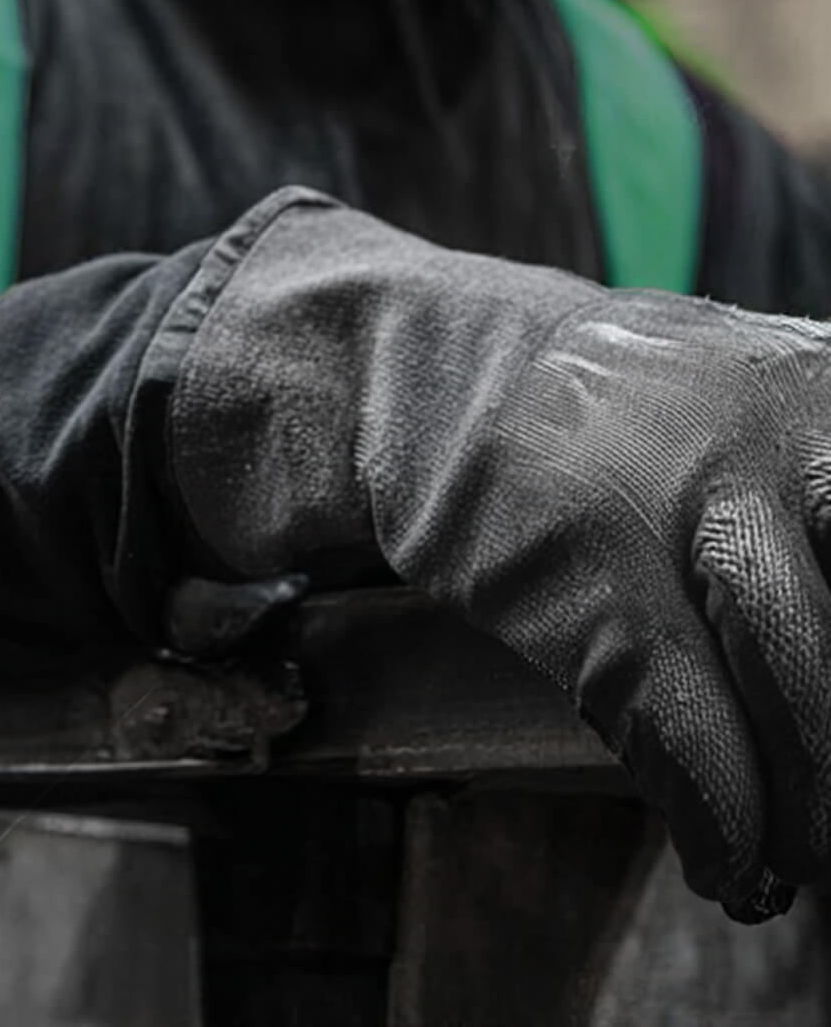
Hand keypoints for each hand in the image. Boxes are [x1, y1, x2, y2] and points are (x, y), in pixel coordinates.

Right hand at [169, 192, 830, 922]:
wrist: (431, 366)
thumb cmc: (597, 408)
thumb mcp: (746, 405)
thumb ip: (814, 505)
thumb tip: (827, 656)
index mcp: (825, 385)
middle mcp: (775, 427)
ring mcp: (682, 494)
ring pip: (801, 684)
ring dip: (807, 807)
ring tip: (797, 856)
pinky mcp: (591, 571)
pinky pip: (689, 728)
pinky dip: (718, 816)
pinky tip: (722, 853)